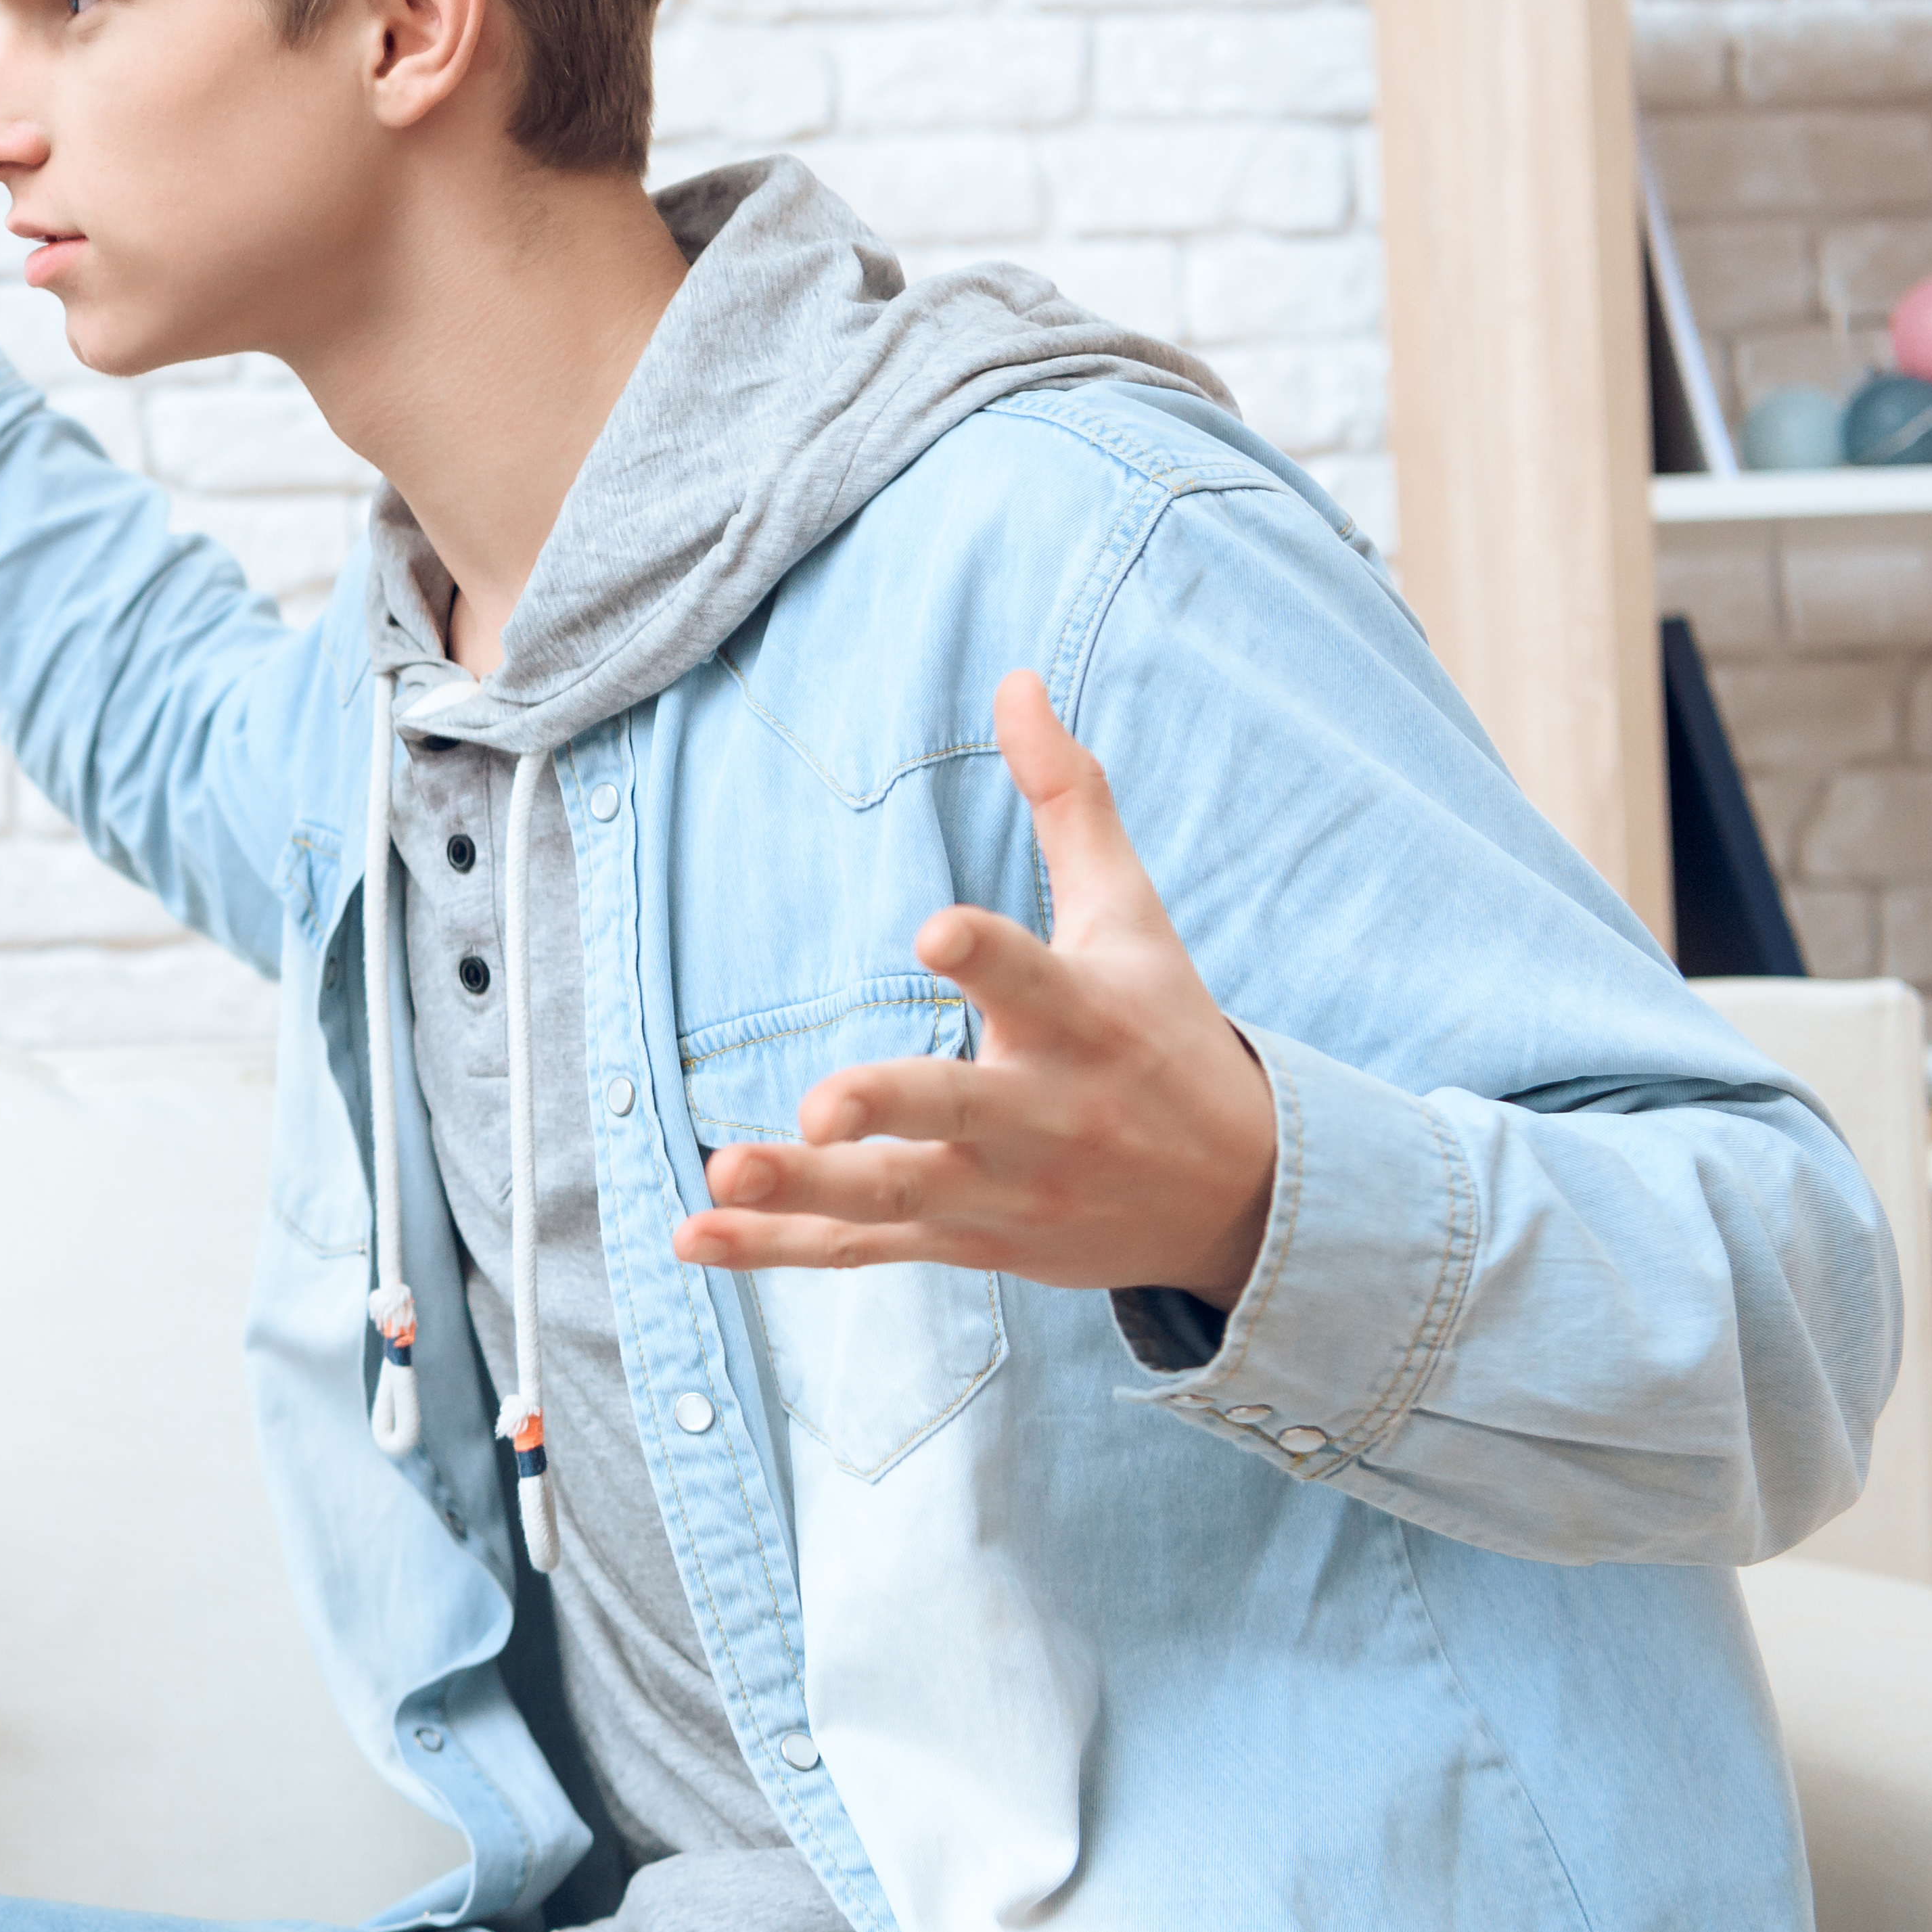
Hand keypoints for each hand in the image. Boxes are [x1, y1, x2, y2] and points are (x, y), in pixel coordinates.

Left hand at [673, 674, 1279, 1308]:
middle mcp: (1040, 1114)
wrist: (1240, 1201)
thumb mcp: (1135, 918)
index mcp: (1083, 1021)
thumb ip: (1068, 801)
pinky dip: (774, 1252)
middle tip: (820, 1107)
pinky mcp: (962, 1241)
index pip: (1032, 978)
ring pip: (892, 1197)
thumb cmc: (1168, 1036)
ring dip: (802, 1192)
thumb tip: (1017, 678)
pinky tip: (691, 1235)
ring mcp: (998, 1190)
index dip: (986, 953)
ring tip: (720, 1171)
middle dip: (889, 1107)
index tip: (934, 928)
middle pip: (956, 1110)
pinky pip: (859, 1253)